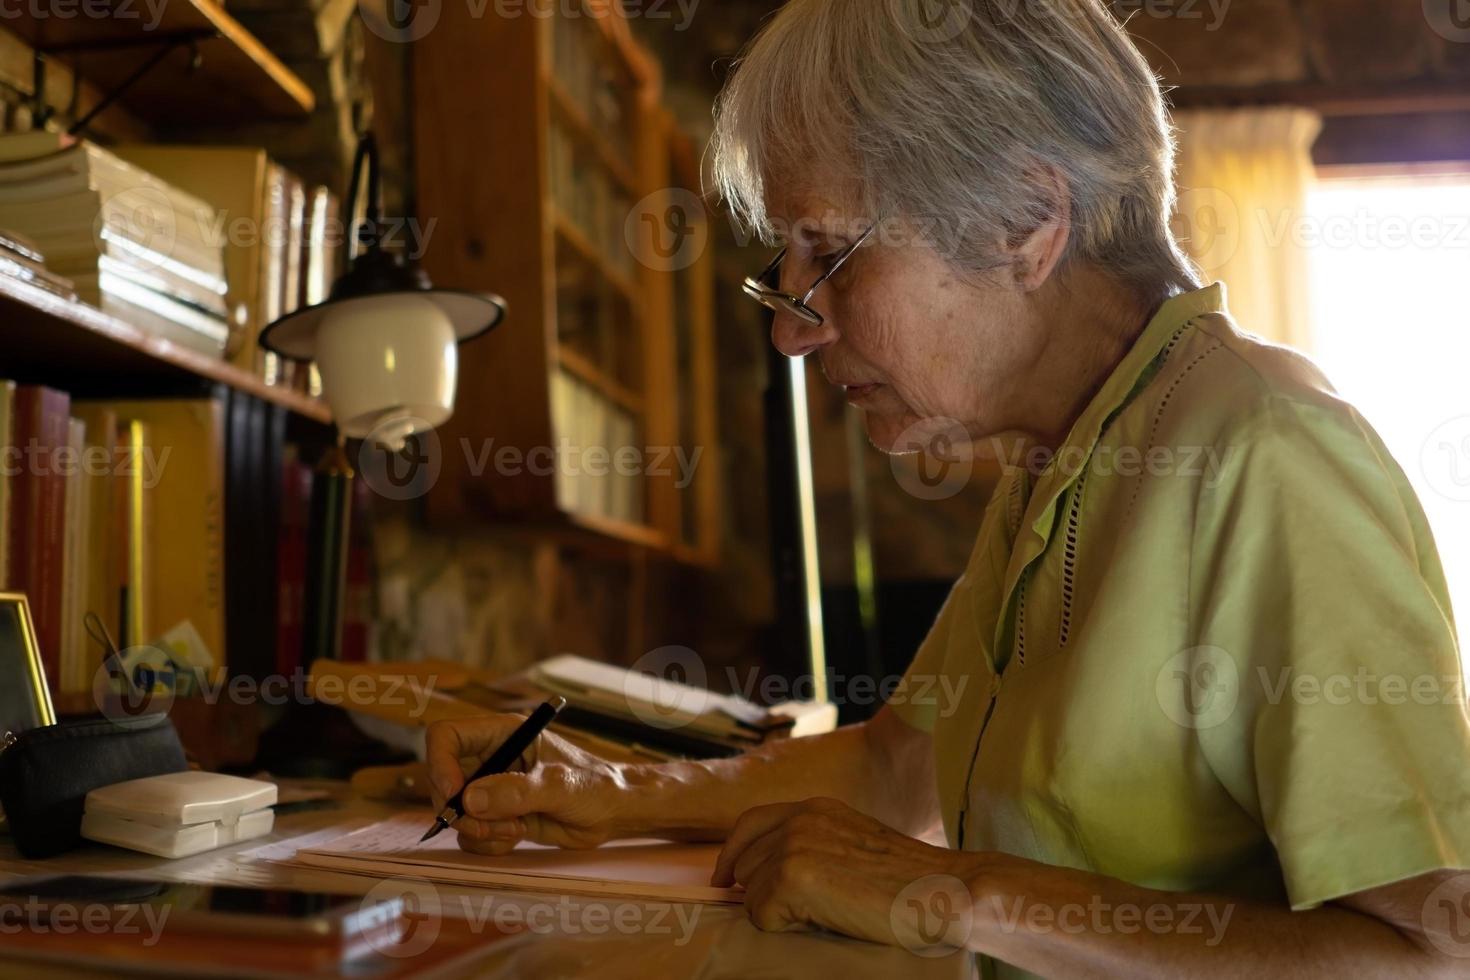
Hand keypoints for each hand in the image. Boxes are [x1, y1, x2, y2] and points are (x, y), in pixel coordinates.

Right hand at [425, 715, 631, 854]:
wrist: (613, 812)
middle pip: (444, 780)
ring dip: (479, 830)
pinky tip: (519, 835)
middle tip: (490, 828)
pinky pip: (471, 834)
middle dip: (461, 811)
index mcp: (504, 734)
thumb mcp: (560, 786)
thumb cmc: (595, 786)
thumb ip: (516, 792)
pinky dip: (489, 842)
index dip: (439, 764)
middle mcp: (492, 758)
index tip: (455, 795)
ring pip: (456, 812)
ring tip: (516, 829)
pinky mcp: (497, 816)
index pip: (447, 736)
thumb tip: (470, 799)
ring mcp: (492, 788)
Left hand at [711, 797, 982, 949]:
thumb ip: (814, 844)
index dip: (733, 856)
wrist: (941, 890)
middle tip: (799, 910)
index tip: (727, 881)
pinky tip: (824, 919)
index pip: (749, 824)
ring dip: (777, 910)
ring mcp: (794, 844)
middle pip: (743, 861)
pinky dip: (784, 926)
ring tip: (825, 912)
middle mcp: (799, 818)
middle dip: (759, 890)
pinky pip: (760, 914)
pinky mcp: (792, 876)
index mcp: (815, 807)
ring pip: (750, 891)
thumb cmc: (908, 881)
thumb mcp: (854, 844)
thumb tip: (769, 872)